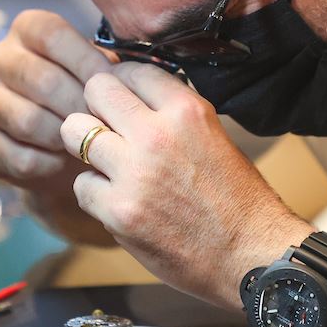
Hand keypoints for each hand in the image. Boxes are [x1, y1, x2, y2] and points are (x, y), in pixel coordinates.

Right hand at [0, 10, 115, 244]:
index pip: (53, 36)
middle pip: (40, 80)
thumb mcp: (100, 74)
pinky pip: (18, 156)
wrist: (59, 146)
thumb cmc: (87, 98)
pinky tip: (64, 161)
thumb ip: (108, 68)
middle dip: (80, 107)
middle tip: (105, 126)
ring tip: (87, 145)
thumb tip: (122, 79)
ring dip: (64, 138)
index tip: (113, 89)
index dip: (86, 63)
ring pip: (28, 120)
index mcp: (27, 28)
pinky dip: (49, 164)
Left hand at [60, 62, 312, 307]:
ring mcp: (133, 173)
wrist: (252, 257)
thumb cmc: (238, 200)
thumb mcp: (212, 136)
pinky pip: (81, 185)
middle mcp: (156, 135)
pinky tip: (118, 200)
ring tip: (106, 163)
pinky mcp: (118, 211)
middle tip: (105, 127)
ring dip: (86, 148)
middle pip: (95, 90)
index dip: (122, 83)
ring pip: (74, 133)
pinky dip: (94, 193)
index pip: (132, 70)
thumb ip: (171, 115)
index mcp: (186, 111)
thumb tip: (131, 99)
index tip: (122, 98)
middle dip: (96, 106)